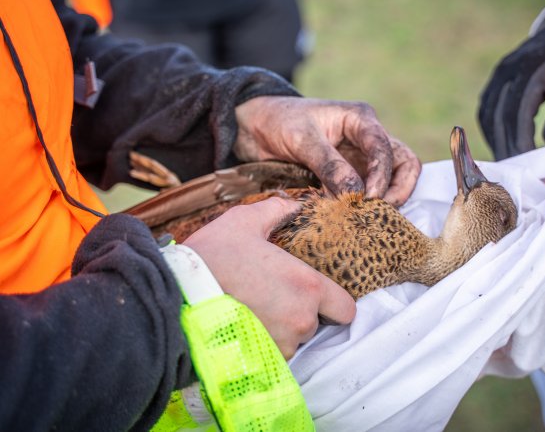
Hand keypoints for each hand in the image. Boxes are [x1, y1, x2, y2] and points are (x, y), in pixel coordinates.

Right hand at [183, 197, 355, 358]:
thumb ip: (274, 212)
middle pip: (316, 323)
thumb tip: (292, 205)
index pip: (346, 309)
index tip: (318, 296)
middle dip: (300, 312)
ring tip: (253, 310)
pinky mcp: (260, 362)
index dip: (335, 303)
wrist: (175, 296)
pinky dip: (263, 344)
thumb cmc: (212, 258)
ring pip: (294, 340)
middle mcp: (301, 320)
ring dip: (281, 329)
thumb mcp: (243, 222)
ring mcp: (282, 345)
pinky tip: (242, 326)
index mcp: (307, 287)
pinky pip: (273, 355)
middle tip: (272, 297)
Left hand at [234, 96, 420, 206]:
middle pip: (403, 165)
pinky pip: (365, 194)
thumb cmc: (279, 121)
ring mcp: (360, 160)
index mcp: (360, 120)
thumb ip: (330, 166)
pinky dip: (363, 208)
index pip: (386, 149)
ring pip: (390, 182)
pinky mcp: (348, 177)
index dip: (383, 176)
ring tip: (365, 221)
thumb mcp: (302, 140)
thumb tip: (356, 195)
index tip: (370, 199)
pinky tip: (350, 221)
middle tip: (379, 213)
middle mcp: (367, 139)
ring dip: (383, 202)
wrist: (255, 127)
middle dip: (398, 190)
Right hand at [478, 4, 544, 159]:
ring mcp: (498, 74)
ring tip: (509, 167)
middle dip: (506, 149)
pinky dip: (494, 132)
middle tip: (516, 177)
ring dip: (496, 143)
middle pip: (499, 118)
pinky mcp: (496, 80)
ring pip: (488, 116)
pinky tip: (504, 148)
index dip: (519, 143)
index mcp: (529, 70)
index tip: (528, 167)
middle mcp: (507, 71)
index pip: (517, 114)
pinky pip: (487, 111)